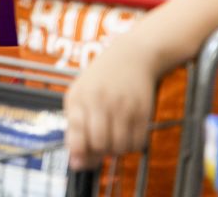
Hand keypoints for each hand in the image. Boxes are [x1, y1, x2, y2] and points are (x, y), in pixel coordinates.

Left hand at [63, 35, 159, 170]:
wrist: (131, 56)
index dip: (78, 151)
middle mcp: (100, 101)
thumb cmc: (100, 79)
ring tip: (113, 139)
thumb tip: (76, 162)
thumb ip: (74, 126)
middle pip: (99, 144)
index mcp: (79, 98)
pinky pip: (137, 143)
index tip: (79, 160)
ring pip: (119, 147)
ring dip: (116, 151)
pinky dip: (131, 146)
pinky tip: (126, 134)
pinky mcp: (143, 111)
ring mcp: (123, 106)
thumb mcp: (78, 94)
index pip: (76, 133)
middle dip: (99, 152)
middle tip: (99, 147)